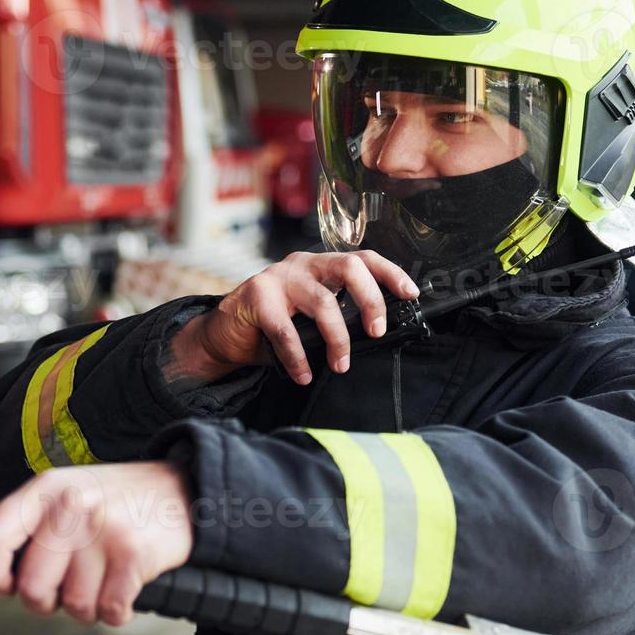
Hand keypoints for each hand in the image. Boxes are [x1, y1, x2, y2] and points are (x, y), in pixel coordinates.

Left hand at [0, 461, 193, 626]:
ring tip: (104, 580)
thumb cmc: (115, 502)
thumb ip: (22, 537)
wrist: (182, 491)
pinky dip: (117, 612)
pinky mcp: (133, 554)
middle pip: (32, 588)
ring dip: (89, 606)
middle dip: (49, 602)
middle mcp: (70, 507)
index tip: (1, 587)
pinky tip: (125, 589)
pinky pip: (109, 611)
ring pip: (73, 606)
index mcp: (45, 491)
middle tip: (70, 586)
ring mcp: (102, 530)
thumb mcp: (63, 501)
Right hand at [166, 250, 418, 386]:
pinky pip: (286, 330)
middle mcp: (302, 265)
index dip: (390, 274)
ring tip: (339, 364)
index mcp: (320, 266)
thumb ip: (337, 318)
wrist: (224, 335)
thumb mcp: (310, 319)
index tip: (411, 294)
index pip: (363, 259)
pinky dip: (298, 358)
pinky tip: (303, 375)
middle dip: (371, 300)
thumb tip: (375, 336)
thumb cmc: (272, 328)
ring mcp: (278, 277)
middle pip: (349, 268)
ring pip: (323, 302)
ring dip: (338, 339)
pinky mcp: (256, 297)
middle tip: (376, 331)